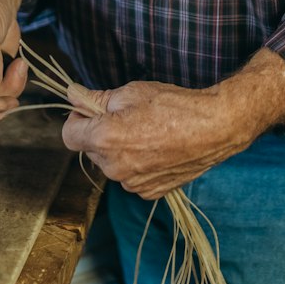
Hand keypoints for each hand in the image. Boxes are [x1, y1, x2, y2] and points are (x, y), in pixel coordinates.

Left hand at [61, 50, 284, 198]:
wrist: (215, 128)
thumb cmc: (174, 105)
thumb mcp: (131, 92)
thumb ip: (97, 98)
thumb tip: (72, 94)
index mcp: (105, 139)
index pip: (69, 135)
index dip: (77, 119)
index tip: (90, 111)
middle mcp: (114, 167)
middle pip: (91, 150)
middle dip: (101, 133)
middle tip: (127, 117)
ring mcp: (132, 183)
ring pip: (112, 164)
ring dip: (120, 150)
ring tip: (148, 132)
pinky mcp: (150, 192)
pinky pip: (132, 177)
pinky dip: (138, 165)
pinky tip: (158, 149)